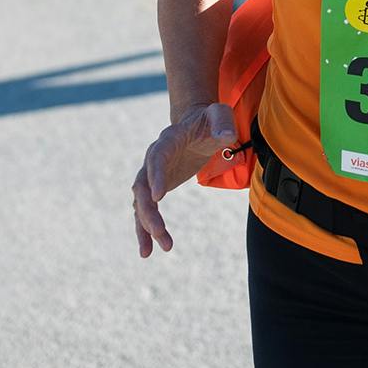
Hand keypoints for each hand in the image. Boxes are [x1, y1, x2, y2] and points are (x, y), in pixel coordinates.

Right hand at [132, 102, 237, 257]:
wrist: (197, 125)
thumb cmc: (210, 120)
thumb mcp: (219, 115)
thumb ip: (222, 123)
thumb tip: (227, 136)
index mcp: (168, 140)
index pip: (157, 158)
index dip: (156, 176)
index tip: (158, 196)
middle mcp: (154, 158)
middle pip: (142, 186)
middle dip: (149, 211)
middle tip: (161, 233)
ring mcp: (152, 175)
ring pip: (141, 203)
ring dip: (144, 226)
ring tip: (149, 252)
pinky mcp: (156, 188)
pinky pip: (145, 211)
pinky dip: (145, 230)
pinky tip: (148, 251)